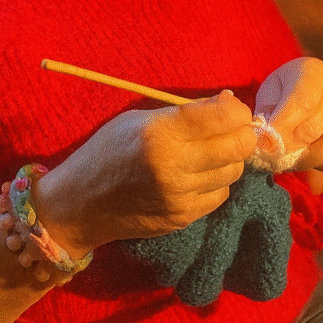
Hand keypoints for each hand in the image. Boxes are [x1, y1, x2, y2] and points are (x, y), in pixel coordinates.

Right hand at [37, 90, 256, 252]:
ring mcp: (181, 197)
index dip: (237, 109)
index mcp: (160, 134)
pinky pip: (220, 194)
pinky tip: (195, 174)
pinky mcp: (184, 218)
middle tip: (230, 128)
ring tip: (207, 151)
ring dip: (228, 158)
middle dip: (242, 133)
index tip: (231, 108)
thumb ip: (184, 113)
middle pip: (239, 146)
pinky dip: (215, 181)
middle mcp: (174, 166)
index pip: (224, 117)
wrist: (80, 204)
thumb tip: (229, 104)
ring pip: (233, 171)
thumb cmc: (107, 151)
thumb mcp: (139, 119)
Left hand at [254, 57, 322, 176]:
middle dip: (288, 145)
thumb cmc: (281, 95)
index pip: (302, 102)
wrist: (302, 99)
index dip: (281, 126)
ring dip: (308, 157)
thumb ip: (267, 118)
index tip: (264, 143)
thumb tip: (266, 146)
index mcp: (313, 72)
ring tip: (290, 156)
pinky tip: (311, 157)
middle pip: (314, 128)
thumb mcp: (269, 97)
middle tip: (271, 152)